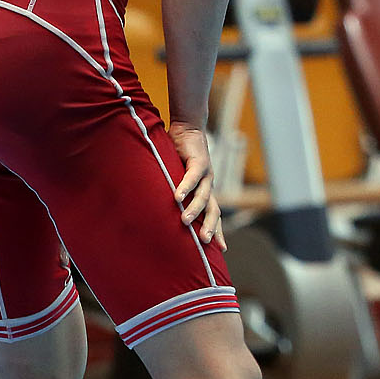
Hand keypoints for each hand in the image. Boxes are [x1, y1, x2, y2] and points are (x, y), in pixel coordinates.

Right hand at [169, 120, 225, 250]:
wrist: (188, 128)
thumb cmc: (181, 156)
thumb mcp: (178, 179)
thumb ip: (172, 194)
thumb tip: (157, 212)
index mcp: (206, 191)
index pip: (214, 215)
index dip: (218, 231)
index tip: (221, 249)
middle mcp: (209, 185)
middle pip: (213, 210)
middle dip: (210, 227)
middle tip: (205, 242)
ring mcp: (206, 173)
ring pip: (203, 195)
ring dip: (194, 209)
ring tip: (184, 221)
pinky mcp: (199, 161)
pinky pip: (193, 177)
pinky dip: (185, 187)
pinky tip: (178, 197)